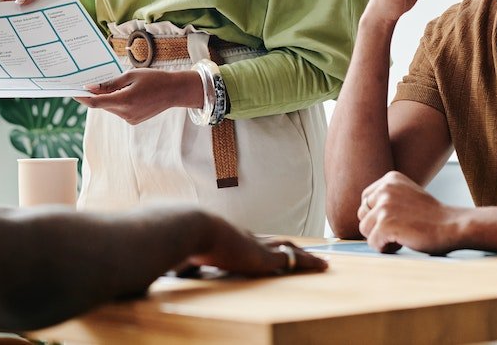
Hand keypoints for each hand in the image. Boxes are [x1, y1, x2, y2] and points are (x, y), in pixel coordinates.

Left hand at [75, 68, 202, 124]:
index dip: (82, 98)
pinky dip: (117, 102)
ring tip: (119, 85)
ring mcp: (130, 119)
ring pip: (110, 108)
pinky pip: (119, 111)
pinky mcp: (133, 120)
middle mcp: (126, 113)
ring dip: (108, 98)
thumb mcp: (131, 75)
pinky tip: (127, 93)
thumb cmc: (154, 79)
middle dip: (97, 95)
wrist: (174, 91)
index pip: (96, 103)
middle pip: (103, 104)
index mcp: (125, 100)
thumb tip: (91, 88)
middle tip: (92, 82)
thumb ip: (110, 83)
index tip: (73, 92)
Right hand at [186, 215, 326, 276]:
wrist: (193, 228)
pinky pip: (294, 259)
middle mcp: (247, 237)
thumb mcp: (186, 249)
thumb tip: (173, 268)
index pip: (253, 240)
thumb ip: (186, 258)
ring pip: (289, 248)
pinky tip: (323, 266)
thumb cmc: (185, 239)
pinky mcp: (264, 257)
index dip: (265, 245)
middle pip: (276, 241)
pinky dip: (310, 262)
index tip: (271, 248)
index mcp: (230, 236)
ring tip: (321, 261)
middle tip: (305, 252)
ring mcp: (257, 246)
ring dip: (306, 255)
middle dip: (290, 247)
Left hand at [358, 171, 465, 254]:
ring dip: (379, 238)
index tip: (395, 220)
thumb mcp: (407, 195)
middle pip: (362, 213)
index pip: (365, 199)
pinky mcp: (386, 223)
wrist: (453, 226)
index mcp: (390, 178)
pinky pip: (372, 242)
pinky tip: (400, 245)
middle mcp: (385, 189)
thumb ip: (387, 198)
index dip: (375, 215)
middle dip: (375, 226)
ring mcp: (385, 206)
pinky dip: (383, 248)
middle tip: (397, 231)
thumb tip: (361, 212)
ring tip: (399, 238)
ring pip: (364, 229)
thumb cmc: (432, 216)